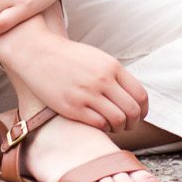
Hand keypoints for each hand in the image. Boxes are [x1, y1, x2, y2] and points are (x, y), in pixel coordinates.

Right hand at [0, 24, 148, 131]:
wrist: (38, 53)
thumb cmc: (70, 58)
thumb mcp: (98, 59)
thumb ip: (116, 75)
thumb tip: (133, 98)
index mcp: (112, 67)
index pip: (140, 95)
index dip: (143, 110)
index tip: (139, 115)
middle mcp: (103, 80)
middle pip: (132, 111)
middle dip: (134, 123)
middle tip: (127, 125)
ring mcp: (87, 94)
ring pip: (117, 120)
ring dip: (119, 128)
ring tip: (113, 126)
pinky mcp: (73, 107)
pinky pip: (98, 124)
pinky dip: (103, 128)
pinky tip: (98, 124)